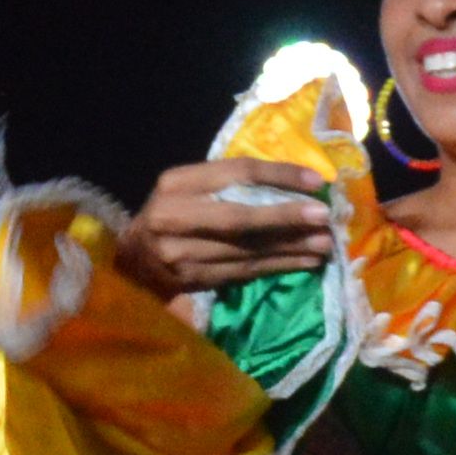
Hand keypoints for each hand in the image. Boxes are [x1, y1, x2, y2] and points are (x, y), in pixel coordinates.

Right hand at [116, 159, 343, 301]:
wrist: (130, 260)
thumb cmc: (169, 215)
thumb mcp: (188, 188)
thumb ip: (226, 183)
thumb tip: (291, 183)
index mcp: (178, 183)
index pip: (236, 173)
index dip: (278, 176)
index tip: (316, 181)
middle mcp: (175, 217)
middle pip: (240, 216)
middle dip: (286, 217)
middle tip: (324, 217)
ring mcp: (181, 254)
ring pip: (246, 249)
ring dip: (291, 248)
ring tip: (325, 243)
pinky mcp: (192, 281)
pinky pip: (244, 272)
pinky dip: (278, 267)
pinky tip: (305, 263)